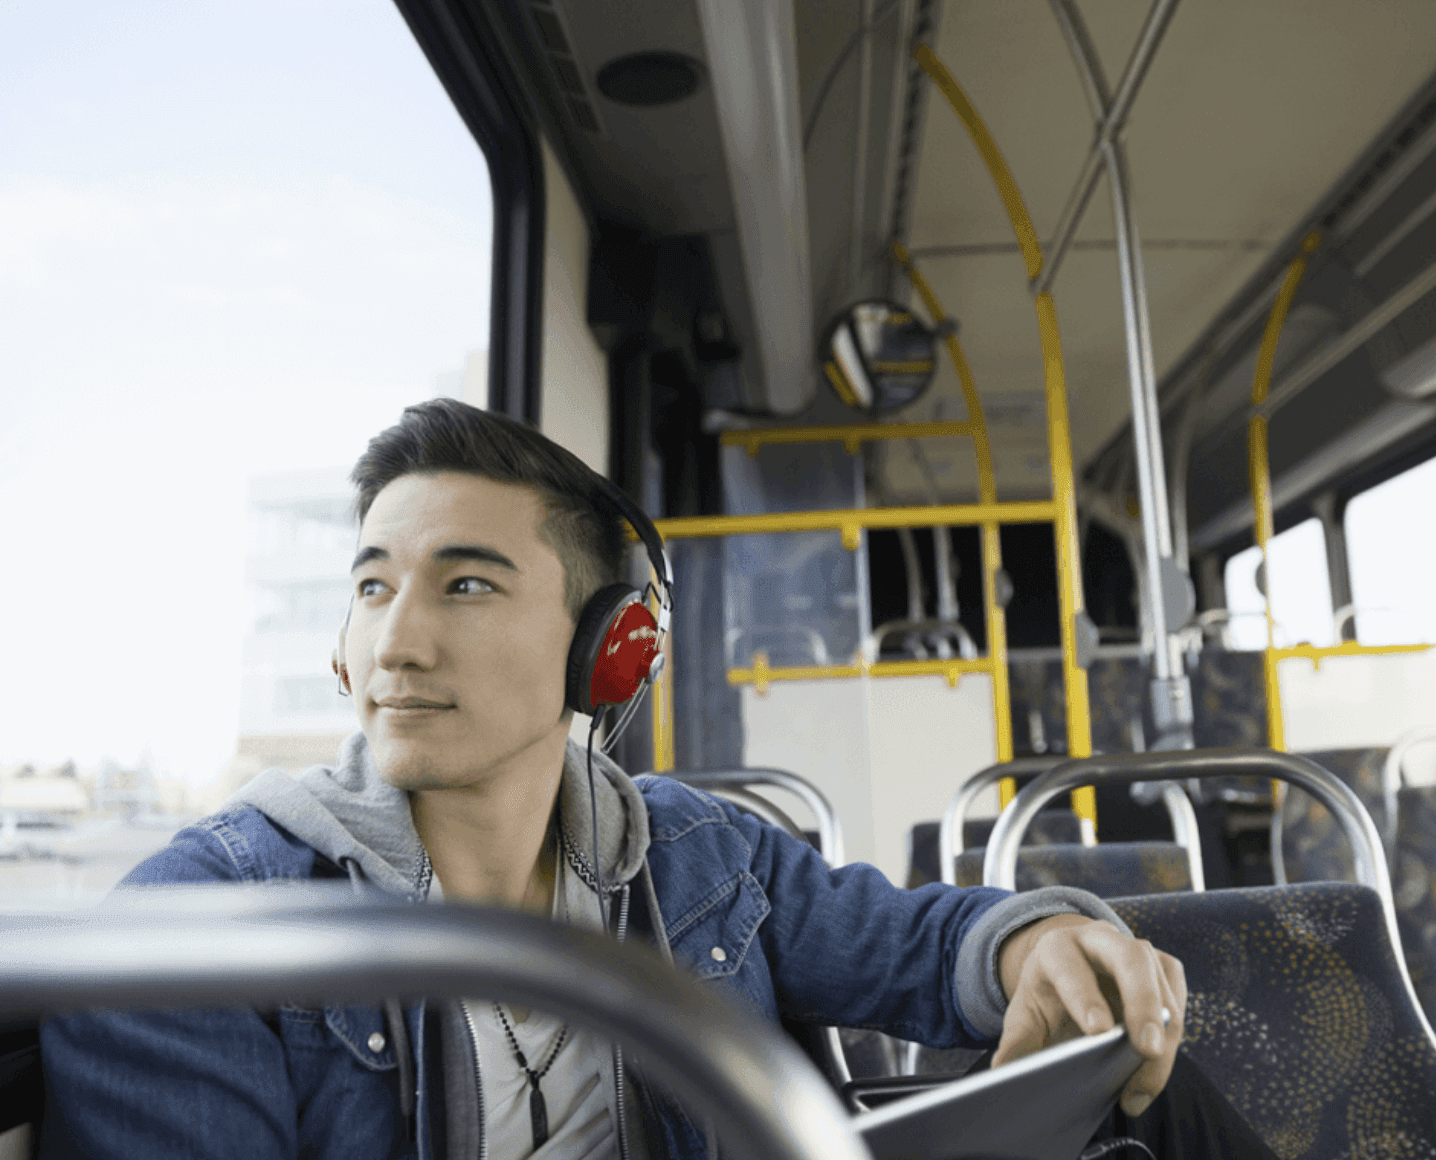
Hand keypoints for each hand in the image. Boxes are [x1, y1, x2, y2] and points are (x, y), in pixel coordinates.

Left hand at [992, 913, 1185, 1117]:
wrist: (1071, 970)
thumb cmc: (1048, 995)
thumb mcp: (1025, 1014)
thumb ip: (1017, 1042)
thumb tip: (1003, 1071)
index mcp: (1058, 947)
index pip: (1071, 966)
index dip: (1084, 997)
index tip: (1097, 1032)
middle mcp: (1100, 940)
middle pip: (1131, 959)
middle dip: (1142, 1003)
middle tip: (1146, 1049)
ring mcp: (1137, 950)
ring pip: (1162, 983)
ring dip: (1162, 1034)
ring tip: (1144, 1085)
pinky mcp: (1163, 968)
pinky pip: (1177, 998)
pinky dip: (1172, 1037)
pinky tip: (1153, 1072)